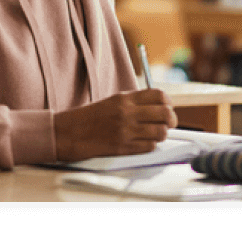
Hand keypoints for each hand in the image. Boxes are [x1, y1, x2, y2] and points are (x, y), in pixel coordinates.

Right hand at [52, 89, 174, 162]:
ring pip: (161, 132)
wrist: (70, 133)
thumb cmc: (90, 118)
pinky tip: (144, 143)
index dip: (168, 103)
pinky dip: (151, 145)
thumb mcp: (113, 101)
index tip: (167, 108)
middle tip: (169, 124)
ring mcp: (126, 130)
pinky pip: (149, 146)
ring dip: (161, 134)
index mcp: (125, 98)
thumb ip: (135, 103)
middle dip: (171, 120)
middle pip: (165, 113)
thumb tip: (159, 107)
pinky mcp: (123, 147)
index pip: (159, 95)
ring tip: (155, 134)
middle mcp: (128, 112)